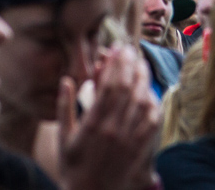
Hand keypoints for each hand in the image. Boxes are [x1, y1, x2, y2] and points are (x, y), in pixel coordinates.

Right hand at [57, 45, 159, 189]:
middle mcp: (115, 129)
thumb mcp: (62, 136)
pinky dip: (152, 103)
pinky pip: (152, 121)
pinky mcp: (140, 149)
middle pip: (128, 88)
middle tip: (130, 50)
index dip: (116, 64)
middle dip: (130, 65)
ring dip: (144, 80)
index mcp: (94, 124)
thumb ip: (64, 106)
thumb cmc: (72, 166)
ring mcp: (130, 139)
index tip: (117, 49)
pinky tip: (149, 92)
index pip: (110, 85)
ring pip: (142, 101)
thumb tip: (67, 79)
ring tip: (141, 65)